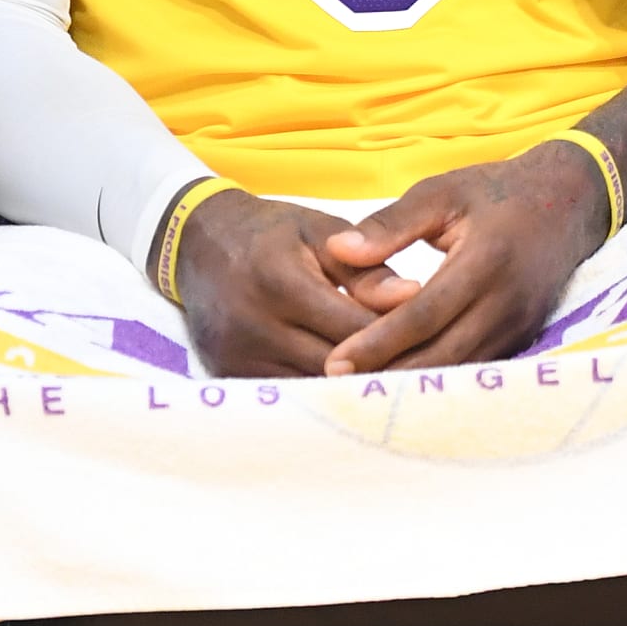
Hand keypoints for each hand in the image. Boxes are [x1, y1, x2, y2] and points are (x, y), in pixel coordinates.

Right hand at [172, 190, 418, 378]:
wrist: (196, 240)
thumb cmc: (270, 232)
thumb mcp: (319, 232)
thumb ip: (366, 268)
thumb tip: (414, 296)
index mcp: (282, 280)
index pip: (353, 328)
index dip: (396, 338)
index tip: (430, 341)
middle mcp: (255, 323)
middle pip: (334, 364)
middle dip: (378, 368)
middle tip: (421, 371)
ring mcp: (236, 354)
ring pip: (311, 387)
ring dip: (349, 386)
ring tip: (389, 382)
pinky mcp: (226, 374)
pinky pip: (284, 393)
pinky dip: (315, 391)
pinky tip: (343, 385)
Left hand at [320, 141, 609, 375]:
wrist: (570, 199)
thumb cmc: (497, 191)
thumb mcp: (442, 193)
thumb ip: (389, 224)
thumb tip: (336, 250)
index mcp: (484, 261)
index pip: (422, 315)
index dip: (377, 343)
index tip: (335, 362)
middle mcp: (506, 302)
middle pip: (441, 355)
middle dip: (388, 376)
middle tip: (336, 388)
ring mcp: (520, 326)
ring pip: (459, 371)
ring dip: (412, 386)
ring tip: (361, 394)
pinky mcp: (524, 337)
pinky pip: (476, 368)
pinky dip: (440, 380)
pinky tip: (404, 383)